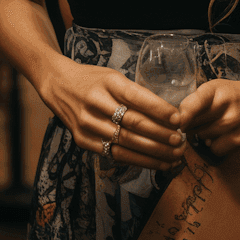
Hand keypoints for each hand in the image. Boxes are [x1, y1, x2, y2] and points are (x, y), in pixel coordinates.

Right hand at [41, 57, 185, 170]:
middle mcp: (97, 103)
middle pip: (133, 124)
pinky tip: (153, 163)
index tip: (178, 119)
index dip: (159, 109)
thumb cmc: (93, 79)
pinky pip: (113, 154)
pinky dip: (136, 160)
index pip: (137, 97)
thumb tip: (167, 113)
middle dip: (161, 136)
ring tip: (173, 157)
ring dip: (153, 153)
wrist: (58, 85)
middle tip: (181, 142)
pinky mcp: (82, 140)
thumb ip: (135, 93)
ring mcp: (88, 124)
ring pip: (125, 143)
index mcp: (109, 82)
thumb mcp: (114, 76)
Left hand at [177, 73, 239, 157]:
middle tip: (195, 122)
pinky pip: (215, 148)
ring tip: (210, 125)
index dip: (181, 117)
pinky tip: (220, 135)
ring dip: (201, 135)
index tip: (176, 124)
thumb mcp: (212, 89)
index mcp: (214, 89)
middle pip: (193, 124)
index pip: (191, 105)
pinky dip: (213, 145)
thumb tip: (173, 125)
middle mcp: (225, 104)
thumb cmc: (229, 95)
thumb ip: (192, 103)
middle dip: (189, 126)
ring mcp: (234, 122)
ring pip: (202, 137)